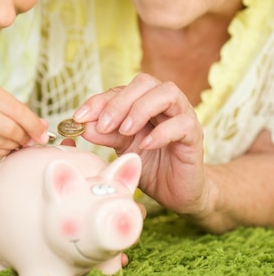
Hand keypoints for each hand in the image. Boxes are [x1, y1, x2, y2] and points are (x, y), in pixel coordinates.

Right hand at [0, 79, 48, 159]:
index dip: (33, 125)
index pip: (16, 109)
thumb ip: (17, 111)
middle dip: (23, 138)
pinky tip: (1, 149)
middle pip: (9, 128)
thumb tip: (44, 126)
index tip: (44, 136)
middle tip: (28, 142)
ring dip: (11, 146)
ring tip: (14, 145)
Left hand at [73, 73, 209, 216]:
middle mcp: (165, 103)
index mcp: (145, 102)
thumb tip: (82, 124)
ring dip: (141, 108)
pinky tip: (145, 145)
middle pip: (145, 82)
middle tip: (103, 124)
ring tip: (125, 131)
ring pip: (168, 93)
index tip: (79, 117)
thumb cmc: (151, 166)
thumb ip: (106, 134)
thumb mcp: (122, 149)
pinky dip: (162, 132)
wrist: (177, 193)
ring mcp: (182, 116)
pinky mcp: (195, 135)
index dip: (99, 100)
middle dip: (120, 101)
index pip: (121, 89)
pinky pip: (182, 123)